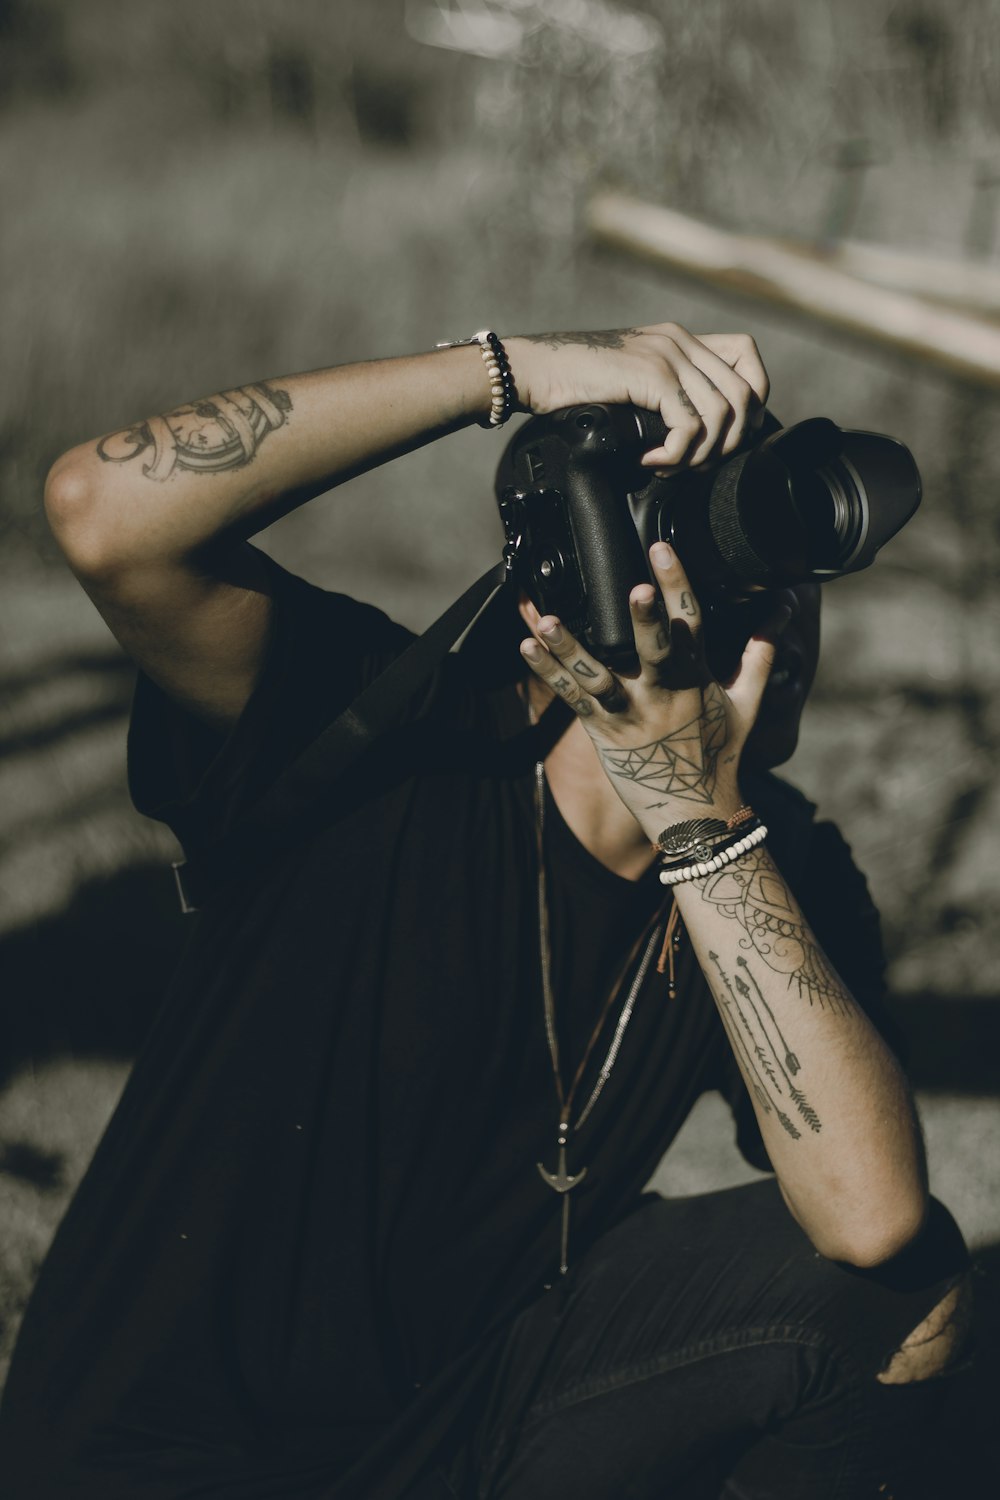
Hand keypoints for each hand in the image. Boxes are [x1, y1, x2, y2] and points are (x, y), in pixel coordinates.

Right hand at [505, 323, 768, 467]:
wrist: (532, 371)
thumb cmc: (571, 385)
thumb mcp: (631, 383)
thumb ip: (665, 393)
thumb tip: (697, 435)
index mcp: (680, 339)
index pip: (747, 357)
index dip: (754, 400)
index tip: (727, 435)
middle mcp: (680, 341)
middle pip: (746, 393)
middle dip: (730, 443)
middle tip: (695, 465)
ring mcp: (667, 355)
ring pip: (722, 414)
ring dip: (701, 454)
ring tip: (671, 467)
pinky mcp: (650, 375)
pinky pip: (689, 427)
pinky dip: (676, 456)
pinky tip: (650, 462)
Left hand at [519, 542, 787, 839]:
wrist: (695, 817)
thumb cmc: (720, 757)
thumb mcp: (748, 706)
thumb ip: (759, 657)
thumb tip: (779, 614)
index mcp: (698, 680)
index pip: (692, 624)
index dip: (678, 585)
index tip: (663, 548)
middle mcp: (663, 695)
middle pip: (655, 651)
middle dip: (646, 621)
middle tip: (636, 588)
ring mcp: (629, 715)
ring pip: (598, 676)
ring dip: (570, 647)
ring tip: (546, 620)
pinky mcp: (601, 733)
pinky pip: (570, 699)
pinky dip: (548, 672)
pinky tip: (526, 646)